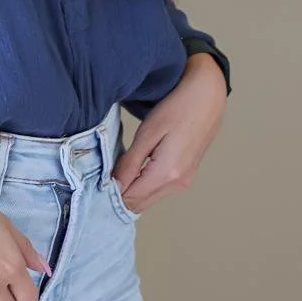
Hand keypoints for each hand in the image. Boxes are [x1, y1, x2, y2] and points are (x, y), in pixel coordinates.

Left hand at [113, 53, 226, 213]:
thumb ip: (131, 163)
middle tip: (100, 175)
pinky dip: (142, 184)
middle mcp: (177, 184)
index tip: (94, 181)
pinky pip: (157, 189)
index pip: (130, 200)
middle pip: (139, 204)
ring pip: (148, 198)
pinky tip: (133, 167)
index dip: (110, 194)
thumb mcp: (148, 132)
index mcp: (167, 174)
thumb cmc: (178, 107)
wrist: (207, 96)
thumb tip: (113, 186)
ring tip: (115, 168)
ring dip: (130, 189)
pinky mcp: (185, 175)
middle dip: (118, 195)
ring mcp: (183, 181)